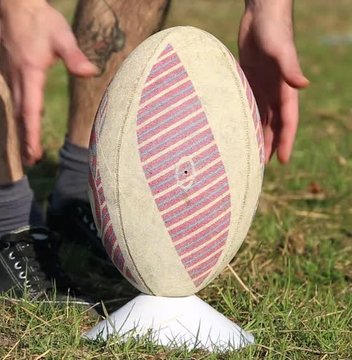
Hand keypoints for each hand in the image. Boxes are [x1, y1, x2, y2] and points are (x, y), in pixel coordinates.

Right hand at [0, 1, 97, 164]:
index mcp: (30, 73)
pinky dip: (18, 115)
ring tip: (27, 148)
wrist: (16, 6)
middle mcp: (17, 78)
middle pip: (20, 116)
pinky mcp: (10, 72)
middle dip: (24, 139)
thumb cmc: (41, 20)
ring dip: (20, 129)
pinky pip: (13, 99)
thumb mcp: (62, 36)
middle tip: (31, 161)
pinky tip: (23, 121)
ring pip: (14, 109)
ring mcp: (10, 75)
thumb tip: (92, 73)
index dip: (31, 135)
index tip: (34, 153)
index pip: (30, 111)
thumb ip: (75, 57)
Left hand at [238, 0, 308, 163]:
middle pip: (273, 125)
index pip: (288, 121)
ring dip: (256, 135)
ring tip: (249, 155)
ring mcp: (261, 86)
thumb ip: (290, 68)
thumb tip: (304, 85)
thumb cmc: (273, 30)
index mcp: (285, 89)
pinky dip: (244, 119)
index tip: (283, 160)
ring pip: (260, 118)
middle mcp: (275, 91)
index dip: (286, 141)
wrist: (261, 14)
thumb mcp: (281, 49)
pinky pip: (247, 105)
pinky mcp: (248, 80)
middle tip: (260, 167)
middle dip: (270, 145)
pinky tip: (235, 130)